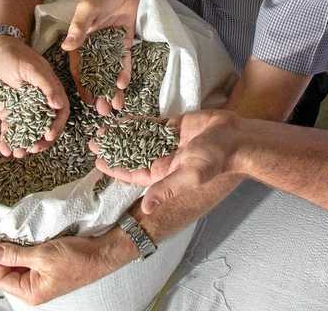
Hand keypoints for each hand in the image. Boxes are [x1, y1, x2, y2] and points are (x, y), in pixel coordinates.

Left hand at [0, 36, 67, 157]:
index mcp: (50, 92)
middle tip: (32, 148)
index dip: (56, 126)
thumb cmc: (16, 56)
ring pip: (27, 131)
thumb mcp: (33, 69)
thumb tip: (59, 106)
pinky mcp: (8, 111)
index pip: (59, 113)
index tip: (47, 136)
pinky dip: (7, 140)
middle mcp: (39, 103)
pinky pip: (9, 129)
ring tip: (18, 154)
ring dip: (24, 144)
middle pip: (44, 126)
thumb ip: (46, 86)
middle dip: (40, 141)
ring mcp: (23, 109)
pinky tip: (5, 150)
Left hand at [0, 229, 135, 304]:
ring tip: (26, 238)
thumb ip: (15, 255)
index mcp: (32, 292)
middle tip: (11, 237)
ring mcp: (42, 277)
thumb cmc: (79, 259)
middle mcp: (35, 288)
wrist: (101, 253)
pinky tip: (35, 239)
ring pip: (20, 262)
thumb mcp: (42, 255)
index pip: (1, 278)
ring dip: (20, 248)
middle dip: (9, 253)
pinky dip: (30, 247)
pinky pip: (31, 257)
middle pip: (9, 270)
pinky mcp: (48, 267)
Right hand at [62, 0, 138, 114]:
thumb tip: (67, 47)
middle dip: (99, 92)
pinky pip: (124, 60)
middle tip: (103, 111)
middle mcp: (95, 46)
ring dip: (111, 88)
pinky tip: (124, 86)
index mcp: (81, 41)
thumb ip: (79, 28)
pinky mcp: (124, 41)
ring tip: (115, 105)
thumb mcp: (87, 9)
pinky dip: (124, 72)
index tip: (84, 101)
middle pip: (96, 74)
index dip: (81, 86)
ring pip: (110, 71)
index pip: (80, 68)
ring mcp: (110, 45)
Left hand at [92, 110, 239, 213]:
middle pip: (131, 155)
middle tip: (92, 142)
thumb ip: (167, 189)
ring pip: (138, 139)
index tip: (97, 162)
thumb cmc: (216, 159)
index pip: (133, 174)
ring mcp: (167, 142)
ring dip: (121, 135)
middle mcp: (163, 159)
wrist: (235, 137)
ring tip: (102, 128)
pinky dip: (137, 121)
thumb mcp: (190, 175)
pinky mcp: (174, 127)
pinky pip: (151, 124)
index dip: (115, 169)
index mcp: (164, 175)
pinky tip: (122, 117)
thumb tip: (145, 209)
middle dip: (112, 150)